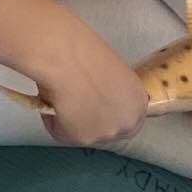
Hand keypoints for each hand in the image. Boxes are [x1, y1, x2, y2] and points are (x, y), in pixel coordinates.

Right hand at [34, 27, 147, 144]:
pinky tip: (52, 101)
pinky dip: (53, 120)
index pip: (132, 122)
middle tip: (74, 108)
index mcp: (139, 102)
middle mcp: (127, 123)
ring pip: (84, 133)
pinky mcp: (81, 139)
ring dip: (71, 121)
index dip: (112, 117)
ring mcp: (106, 134)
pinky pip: (63, 132)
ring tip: (61, 97)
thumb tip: (99, 97)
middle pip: (110, 132)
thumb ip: (114, 91)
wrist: (67, 58)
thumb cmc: (86, 52)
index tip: (98, 111)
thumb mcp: (113, 72)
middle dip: (93, 124)